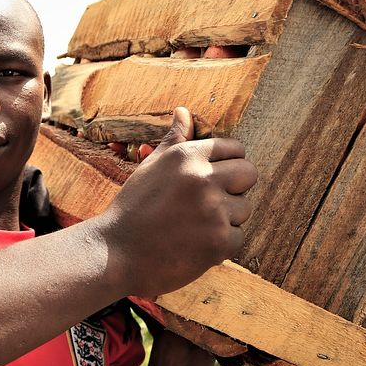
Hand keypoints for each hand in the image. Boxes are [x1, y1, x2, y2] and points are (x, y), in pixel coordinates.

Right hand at [100, 107, 257, 297]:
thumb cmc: (133, 208)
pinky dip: (222, 244)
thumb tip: (184, 111)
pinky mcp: (219, 242)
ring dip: (228, 218)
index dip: (229, 163)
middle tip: (211, 201)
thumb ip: (174, 140)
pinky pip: (238, 237)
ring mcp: (213, 211)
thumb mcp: (151, 166)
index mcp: (187, 156)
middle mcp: (203, 179)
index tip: (215, 178)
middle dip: (236, 187)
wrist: (116, 254)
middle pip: (249, 174)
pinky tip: (196, 244)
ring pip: (245, 208)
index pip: (235, 148)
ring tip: (196, 225)